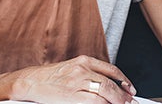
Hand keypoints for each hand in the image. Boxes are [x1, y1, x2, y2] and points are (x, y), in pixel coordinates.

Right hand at [11, 55, 137, 103]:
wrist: (31, 81)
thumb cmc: (51, 77)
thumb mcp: (73, 68)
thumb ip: (90, 74)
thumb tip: (109, 86)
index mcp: (84, 60)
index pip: (111, 70)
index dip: (124, 80)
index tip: (130, 89)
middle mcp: (82, 69)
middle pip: (110, 83)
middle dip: (122, 95)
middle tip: (129, 102)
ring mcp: (76, 81)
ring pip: (104, 93)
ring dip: (116, 101)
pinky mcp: (71, 94)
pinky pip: (93, 102)